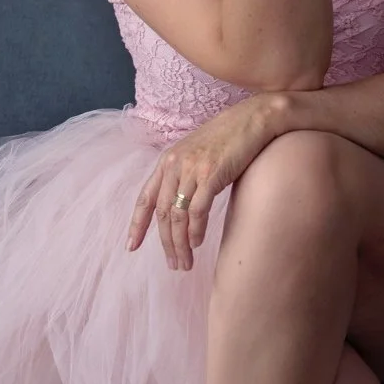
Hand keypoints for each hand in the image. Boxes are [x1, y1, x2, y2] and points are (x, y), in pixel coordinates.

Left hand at [126, 94, 282, 270]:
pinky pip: (197, 210)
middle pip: (161, 213)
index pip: (145, 198)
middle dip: (165, 243)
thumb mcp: (198, 155)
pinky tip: (197, 243)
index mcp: (167, 161)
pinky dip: (195, 230)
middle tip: (173, 264)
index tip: (131, 246)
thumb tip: (182, 206)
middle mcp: (174, 164)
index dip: (137, 224)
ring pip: (177, 216)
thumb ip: (185, 175)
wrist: (253, 119)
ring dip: (180, 244)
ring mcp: (191, 169)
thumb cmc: (229, 138)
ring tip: (186, 262)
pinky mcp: (210, 174)